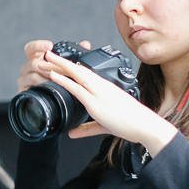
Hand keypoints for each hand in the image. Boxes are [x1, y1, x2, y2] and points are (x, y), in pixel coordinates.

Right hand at [16, 39, 89, 92]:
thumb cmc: (60, 83)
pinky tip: (48, 87)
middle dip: (47, 66)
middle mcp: (29, 68)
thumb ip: (74, 56)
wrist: (55, 104)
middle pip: (32, 62)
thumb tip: (85, 44)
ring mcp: (25, 78)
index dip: (38, 46)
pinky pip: (29, 86)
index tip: (49, 46)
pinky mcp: (23, 90)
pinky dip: (40, 86)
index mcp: (38, 59)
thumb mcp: (68, 68)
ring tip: (56, 79)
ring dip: (46, 77)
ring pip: (32, 74)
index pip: (32, 48)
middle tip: (59, 69)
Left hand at [42, 50, 177, 152]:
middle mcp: (101, 87)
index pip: (84, 73)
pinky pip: (76, 88)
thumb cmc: (130, 123)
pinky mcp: (95, 102)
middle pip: (77, 69)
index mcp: (104, 88)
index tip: (58, 62)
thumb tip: (72, 133)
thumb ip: (86, 128)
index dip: (70, 66)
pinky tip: (53, 75)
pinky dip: (64, 80)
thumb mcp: (104, 125)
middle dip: (60, 62)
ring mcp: (98, 93)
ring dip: (58, 65)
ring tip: (44, 58)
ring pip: (75, 74)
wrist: (145, 125)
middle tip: (46, 54)